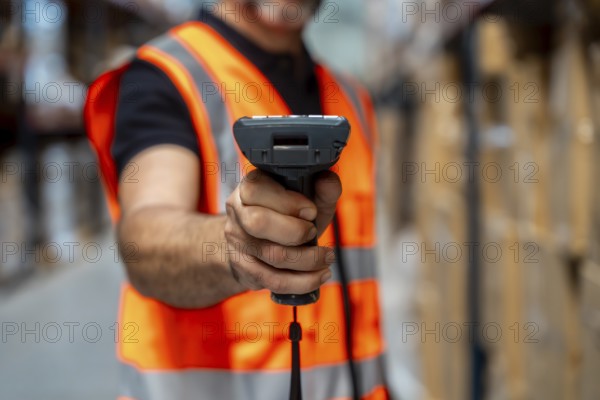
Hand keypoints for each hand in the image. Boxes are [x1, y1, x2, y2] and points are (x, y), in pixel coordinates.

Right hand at [224, 169, 341, 293]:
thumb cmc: (288, 215)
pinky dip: (303, 281)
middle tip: (313, 232)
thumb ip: (322, 189)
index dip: (288, 202)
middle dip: (295, 231)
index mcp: (249, 187)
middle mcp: (237, 212)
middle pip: (258, 223)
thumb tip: (328, 181)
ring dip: (308, 259)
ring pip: (273, 255)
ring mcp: (238, 243)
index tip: (311, 211)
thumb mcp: (308, 198)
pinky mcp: (244, 269)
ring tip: (326, 257)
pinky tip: (319, 275)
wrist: (259, 242)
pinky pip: (275, 280)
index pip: (256, 190)